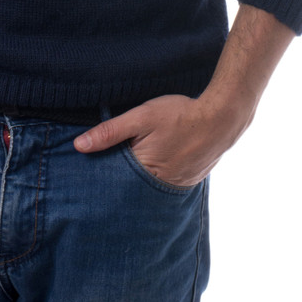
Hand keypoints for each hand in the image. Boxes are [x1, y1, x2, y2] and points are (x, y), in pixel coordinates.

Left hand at [73, 92, 250, 187]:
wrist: (222, 117)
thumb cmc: (179, 115)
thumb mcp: (141, 117)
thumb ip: (110, 132)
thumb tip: (79, 146)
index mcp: (144, 171)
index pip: (114, 180)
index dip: (103, 171)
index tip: (90, 167)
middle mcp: (160, 186)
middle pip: (131, 185)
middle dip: (122, 176)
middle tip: (118, 157)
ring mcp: (177, 186)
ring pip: (149, 184)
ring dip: (141, 175)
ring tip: (140, 158)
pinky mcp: (189, 181)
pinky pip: (167, 182)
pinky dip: (159, 173)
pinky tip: (160, 159)